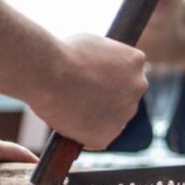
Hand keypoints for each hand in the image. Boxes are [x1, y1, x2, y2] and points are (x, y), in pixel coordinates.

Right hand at [27, 34, 147, 149]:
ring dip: (98, 117)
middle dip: (108, 99)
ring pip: (113, 120)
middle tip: (83, 97)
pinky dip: (85, 135)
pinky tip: (69, 124)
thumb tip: (102, 68)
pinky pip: (97, 138)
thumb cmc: (62, 53)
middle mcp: (137, 87)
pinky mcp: (107, 135)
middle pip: (125, 98)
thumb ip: (106, 59)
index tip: (94, 80)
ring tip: (72, 109)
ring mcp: (125, 113)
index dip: (110, 78)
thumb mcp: (93, 45)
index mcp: (135, 61)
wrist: (46, 72)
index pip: (129, 74)